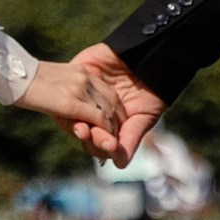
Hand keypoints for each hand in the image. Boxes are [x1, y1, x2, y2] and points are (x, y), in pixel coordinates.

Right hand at [16, 57, 126, 144]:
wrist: (12, 73)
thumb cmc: (25, 80)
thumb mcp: (53, 80)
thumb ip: (66, 89)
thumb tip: (65, 102)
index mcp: (81, 70)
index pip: (107, 90)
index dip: (114, 106)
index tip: (114, 120)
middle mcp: (85, 77)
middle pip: (112, 99)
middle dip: (117, 118)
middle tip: (117, 133)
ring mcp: (79, 89)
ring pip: (108, 111)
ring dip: (112, 128)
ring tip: (112, 140)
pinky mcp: (71, 103)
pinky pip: (98, 118)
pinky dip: (104, 130)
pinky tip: (104, 139)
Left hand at [66, 43, 163, 167]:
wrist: (152, 56)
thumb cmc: (152, 91)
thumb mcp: (144, 118)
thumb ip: (130, 139)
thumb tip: (120, 163)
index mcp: (107, 125)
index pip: (97, 143)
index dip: (101, 147)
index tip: (110, 147)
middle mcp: (92, 111)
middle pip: (82, 131)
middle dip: (89, 138)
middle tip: (97, 137)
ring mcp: (83, 93)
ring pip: (70, 114)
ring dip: (77, 123)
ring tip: (85, 128)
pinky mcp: (78, 72)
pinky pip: (67, 90)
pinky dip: (71, 101)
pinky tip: (79, 107)